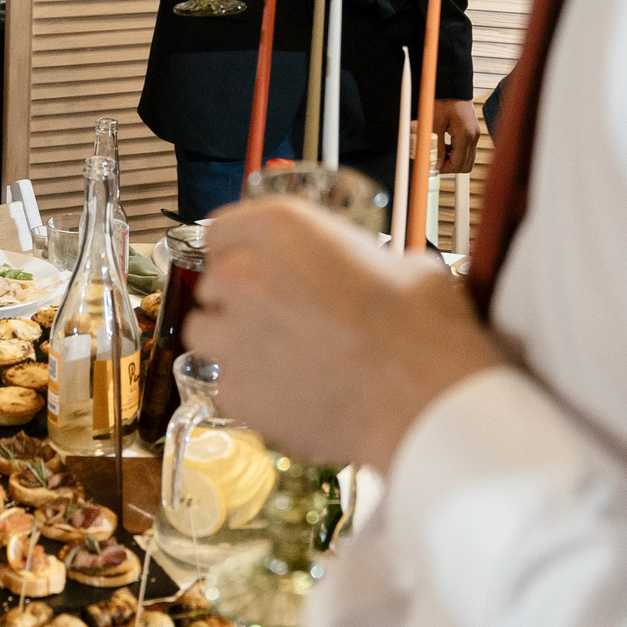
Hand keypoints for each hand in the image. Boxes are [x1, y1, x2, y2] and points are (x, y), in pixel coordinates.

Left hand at [185, 197, 503, 470]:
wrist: (422, 400)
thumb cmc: (420, 327)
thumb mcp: (401, 263)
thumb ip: (356, 260)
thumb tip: (363, 272)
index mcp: (279, 227)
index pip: (222, 231)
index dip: (241, 252)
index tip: (257, 269)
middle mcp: (242, 272)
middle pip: (214, 281)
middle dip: (239, 299)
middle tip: (282, 319)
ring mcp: (230, 333)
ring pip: (205, 332)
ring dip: (231, 341)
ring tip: (279, 358)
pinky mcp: (232, 389)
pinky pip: (223, 382)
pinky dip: (248, 387)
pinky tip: (289, 393)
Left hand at [430, 97, 481, 172]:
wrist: (451, 85)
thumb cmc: (443, 99)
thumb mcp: (434, 123)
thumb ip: (435, 145)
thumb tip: (434, 164)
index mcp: (466, 134)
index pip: (458, 164)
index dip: (444, 169)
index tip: (432, 166)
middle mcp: (474, 136)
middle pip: (465, 165)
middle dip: (450, 166)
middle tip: (435, 160)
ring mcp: (474, 134)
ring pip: (466, 158)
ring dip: (452, 159)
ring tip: (437, 150)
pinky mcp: (471, 132)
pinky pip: (466, 149)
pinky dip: (455, 151)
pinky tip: (443, 144)